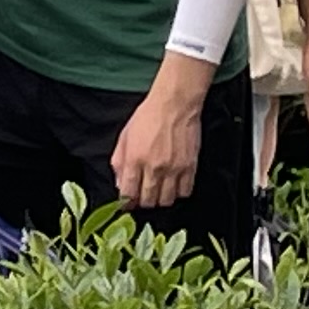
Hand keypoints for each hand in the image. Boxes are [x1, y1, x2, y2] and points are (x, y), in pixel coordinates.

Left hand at [110, 74, 205, 208]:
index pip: (128, 192)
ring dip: (160, 200)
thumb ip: (119, 162)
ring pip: (166, 200)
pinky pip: (185, 191)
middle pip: (148, 200)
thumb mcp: (124, 138)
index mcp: (134, 160)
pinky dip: (178, 193)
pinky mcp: (190, 167)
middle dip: (143, 202)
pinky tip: (173, 186)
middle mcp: (154, 167)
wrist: (174, 106)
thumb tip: (120, 184)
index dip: (126, 202)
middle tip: (142, 197)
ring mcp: (173, 169)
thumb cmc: (148, 118)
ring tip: (157, 192)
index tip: (127, 203)